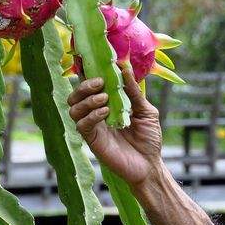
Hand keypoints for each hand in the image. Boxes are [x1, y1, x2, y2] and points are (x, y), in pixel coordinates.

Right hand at [67, 66, 163, 187]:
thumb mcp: (146, 111)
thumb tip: (125, 68)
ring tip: (104, 99)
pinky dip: (91, 115)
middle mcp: (96, 114)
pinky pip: (81, 125)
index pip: (91, 86)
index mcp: (108, 104)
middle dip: (85, 85)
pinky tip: (105, 113)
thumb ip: (134, 92)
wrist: (150, 165)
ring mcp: (93, 127)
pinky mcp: (92, 140)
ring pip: (73, 108)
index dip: (86, 72)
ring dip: (87, 99)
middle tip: (100, 83)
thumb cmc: (149, 138)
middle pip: (75, 95)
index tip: (88, 60)